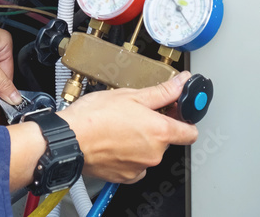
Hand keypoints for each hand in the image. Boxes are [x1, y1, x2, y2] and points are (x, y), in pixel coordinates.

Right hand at [58, 72, 198, 183]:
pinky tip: (115, 142)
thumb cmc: (95, 117)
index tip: (177, 113)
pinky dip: (129, 155)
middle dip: (155, 127)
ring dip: (140, 141)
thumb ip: (163, 91)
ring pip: (149, 152)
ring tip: (120, 127)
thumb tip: (182, 82)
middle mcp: (154, 153)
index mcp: (160, 132)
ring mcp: (140, 167)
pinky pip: (135, 165)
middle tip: (136, 114)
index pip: (190, 132)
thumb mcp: (131, 95)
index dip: (186, 120)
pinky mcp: (125, 176)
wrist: (70, 139)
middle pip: (166, 140)